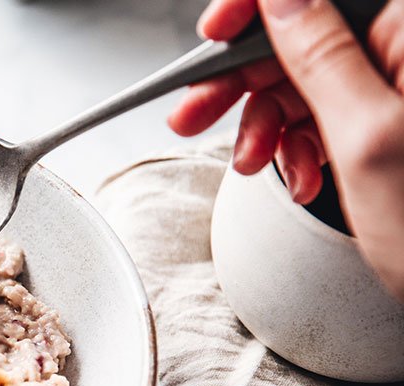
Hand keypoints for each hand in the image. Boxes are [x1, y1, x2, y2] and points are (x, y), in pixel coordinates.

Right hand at [168, 0, 403, 300]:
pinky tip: (298, 176)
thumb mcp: (367, 138)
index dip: (255, 8)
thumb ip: (321, 56)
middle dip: (244, 79)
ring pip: (305, 83)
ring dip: (266, 125)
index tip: (214, 36)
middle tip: (193, 112)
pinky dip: (297, 147)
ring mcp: (397, 92)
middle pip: (302, 37)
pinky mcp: (389, 126)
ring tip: (250, 163)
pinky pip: (324, 118)